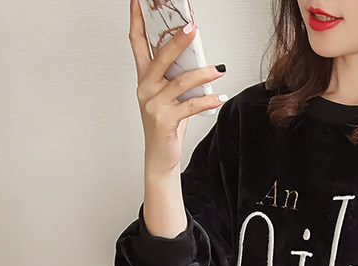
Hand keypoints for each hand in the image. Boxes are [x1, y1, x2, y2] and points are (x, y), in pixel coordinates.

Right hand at [128, 0, 227, 176]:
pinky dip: (207, 101)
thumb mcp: (169, 96)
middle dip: (177, 41)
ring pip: (180, 82)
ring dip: (203, 74)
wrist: (160, 157)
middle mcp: (145, 88)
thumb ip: (177, 77)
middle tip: (192, 28)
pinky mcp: (165, 120)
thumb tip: (198, 59)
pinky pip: (190, 106)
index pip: (137, 43)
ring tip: (220, 68)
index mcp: (144, 78)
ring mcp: (153, 104)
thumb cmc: (166, 125)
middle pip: (161, 58)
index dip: (137, 20)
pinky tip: (220, 97)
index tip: (138, 1)